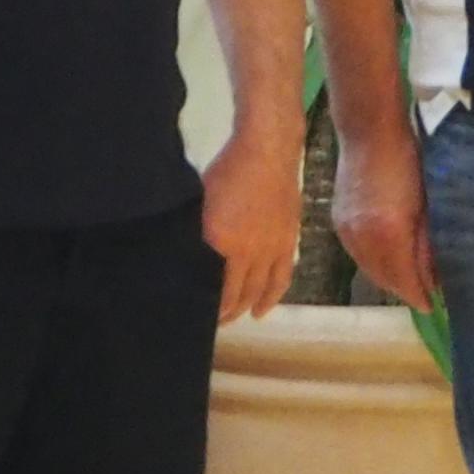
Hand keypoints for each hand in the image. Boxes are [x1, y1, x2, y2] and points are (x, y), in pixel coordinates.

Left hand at [199, 126, 299, 322]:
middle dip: (227, 312)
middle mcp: (249, 253)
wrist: (267, 150)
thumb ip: (197, 232)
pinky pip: (282, 277)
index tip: (198, 316)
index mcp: (223, 243)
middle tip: (215, 323)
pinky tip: (265, 307)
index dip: (209, 306)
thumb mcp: (200, 202)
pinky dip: (273, 296)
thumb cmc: (227, 170)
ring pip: (261, 289)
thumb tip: (185, 254)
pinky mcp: (288, 241)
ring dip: (249, 307)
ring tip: (239, 319)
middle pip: (238, 293)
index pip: (215, 288)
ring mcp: (272, 248)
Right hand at [331, 121, 436, 312]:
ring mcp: (347, 232)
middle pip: (385, 280)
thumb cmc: (408, 161)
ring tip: (409, 278)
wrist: (368, 132)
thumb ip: (428, 243)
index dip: (419, 296)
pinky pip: (358, 255)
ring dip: (389, 278)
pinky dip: (374, 263)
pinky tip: (388, 259)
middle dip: (405, 289)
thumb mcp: (426, 205)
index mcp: (389, 234)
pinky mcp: (338, 222)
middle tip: (425, 293)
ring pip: (369, 269)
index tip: (433, 305)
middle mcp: (363, 239)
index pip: (405, 280)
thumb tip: (436, 275)